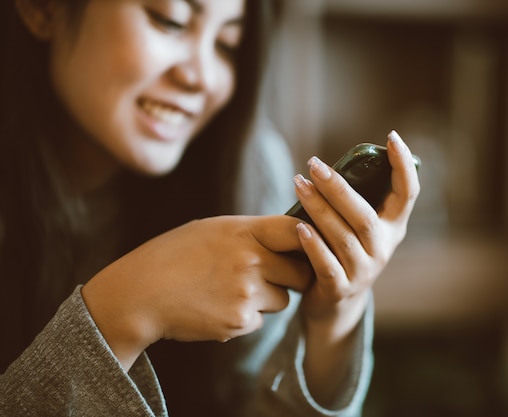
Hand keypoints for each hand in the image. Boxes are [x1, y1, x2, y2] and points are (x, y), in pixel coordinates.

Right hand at [82, 215, 311, 369]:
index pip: (297, 231)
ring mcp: (246, 294)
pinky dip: (246, 316)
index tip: (305, 245)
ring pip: (282, 299)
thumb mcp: (212, 230)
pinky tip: (218, 306)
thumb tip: (290, 236)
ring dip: (269, 297)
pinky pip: (260, 320)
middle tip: (273, 274)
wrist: (139, 294)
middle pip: (301, 272)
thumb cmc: (174, 256)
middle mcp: (249, 261)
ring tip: (233, 289)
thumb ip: (252, 233)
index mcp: (242, 232)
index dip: (307, 239)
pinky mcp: (238, 322)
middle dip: (292, 275)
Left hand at [294, 130, 419, 327]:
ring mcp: (364, 271)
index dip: (403, 165)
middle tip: (314, 164)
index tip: (392, 137)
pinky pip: (326, 264)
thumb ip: (353, 203)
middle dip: (339, 188)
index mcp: (393, 228)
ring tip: (298, 184)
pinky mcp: (340, 289)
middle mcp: (383, 249)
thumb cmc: (343, 253)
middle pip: (364, 216)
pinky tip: (298, 226)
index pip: (408, 193)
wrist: (336, 305)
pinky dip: (313, 244)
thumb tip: (328, 165)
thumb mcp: (358, 229)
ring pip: (343, 237)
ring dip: (319, 208)